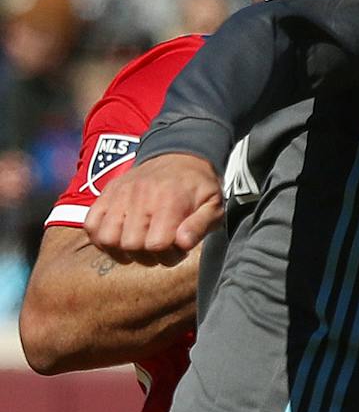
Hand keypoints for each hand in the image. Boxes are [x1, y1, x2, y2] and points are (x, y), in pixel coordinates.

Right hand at [85, 154, 223, 264]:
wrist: (180, 156)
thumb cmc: (198, 186)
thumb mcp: (213, 204)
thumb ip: (200, 226)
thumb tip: (182, 243)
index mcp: (170, 199)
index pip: (157, 244)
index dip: (168, 256)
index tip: (177, 249)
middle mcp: (141, 195)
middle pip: (131, 245)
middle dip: (147, 256)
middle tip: (160, 247)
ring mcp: (120, 194)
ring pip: (107, 239)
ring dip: (122, 251)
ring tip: (140, 244)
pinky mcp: (106, 194)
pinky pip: (91, 225)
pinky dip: (101, 239)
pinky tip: (121, 237)